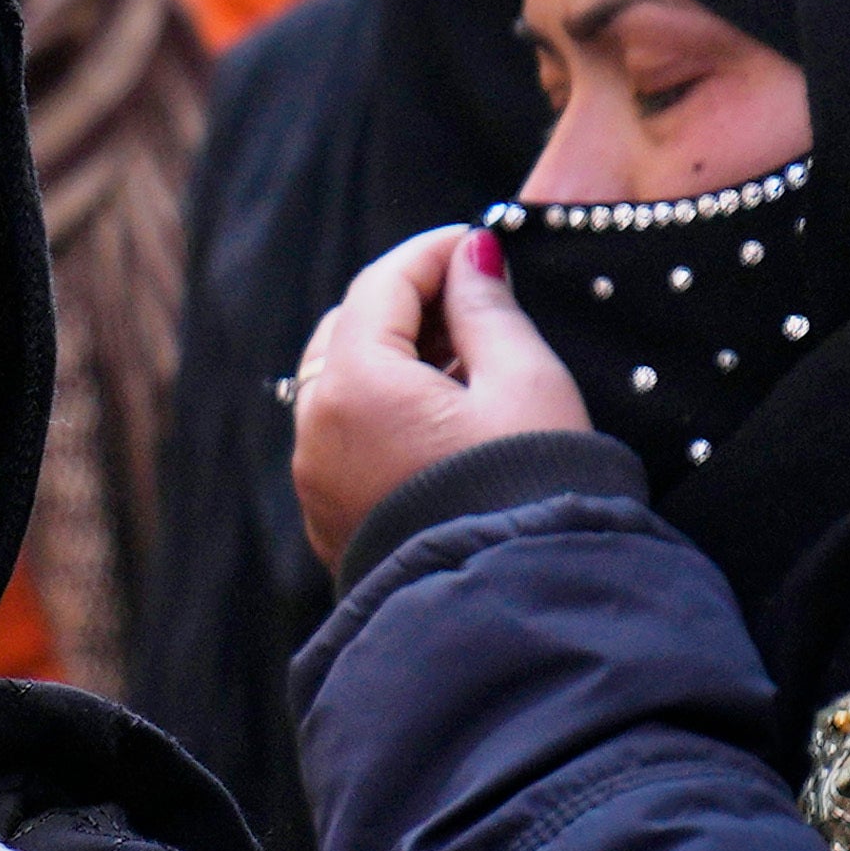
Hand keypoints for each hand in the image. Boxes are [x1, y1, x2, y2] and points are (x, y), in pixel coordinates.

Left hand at [289, 223, 595, 569]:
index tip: (480, 242)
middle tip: (476, 295)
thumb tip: (469, 255)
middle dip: (408, 303)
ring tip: (470, 356)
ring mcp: (316, 481)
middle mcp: (315, 432)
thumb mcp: (524, 382)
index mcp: (355, 388)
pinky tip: (446, 412)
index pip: (380, 286)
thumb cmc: (534, 488)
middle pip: (347, 331)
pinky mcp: (332, 519)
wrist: (522, 608)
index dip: (432, 253)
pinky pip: (345, 438)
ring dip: (395, 356)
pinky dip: (383, 408)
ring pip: (341, 385)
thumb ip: (487, 307)